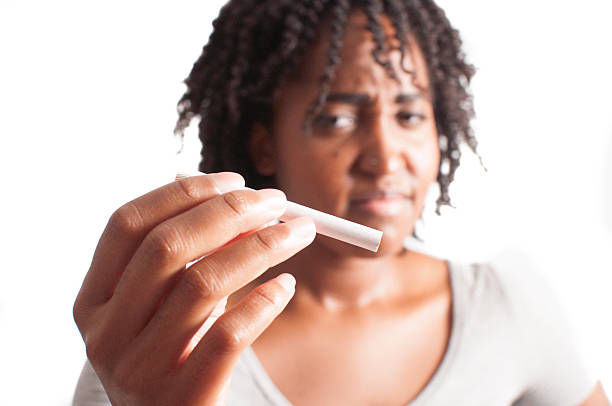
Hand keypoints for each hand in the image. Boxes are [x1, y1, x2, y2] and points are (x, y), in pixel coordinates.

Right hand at [73, 173, 314, 404]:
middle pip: (166, 246)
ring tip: (298, 232)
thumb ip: (189, 256)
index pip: (128, 224)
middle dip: (229, 212)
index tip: (234, 180)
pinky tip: (286, 285)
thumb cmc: (172, 353)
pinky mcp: (181, 399)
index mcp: (93, 300)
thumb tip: (239, 200)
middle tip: (276, 201)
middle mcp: (106, 332)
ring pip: (203, 283)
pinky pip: (229, 336)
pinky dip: (264, 302)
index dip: (183, 194)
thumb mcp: (164, 304)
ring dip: (261, 246)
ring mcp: (139, 370)